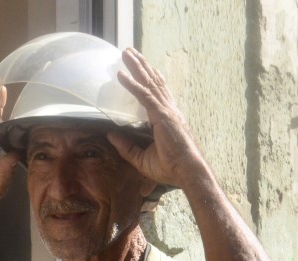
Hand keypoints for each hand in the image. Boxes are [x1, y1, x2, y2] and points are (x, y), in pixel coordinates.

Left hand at [109, 48, 207, 189]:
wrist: (187, 172)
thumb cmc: (170, 168)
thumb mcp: (142, 158)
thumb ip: (126, 146)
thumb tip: (110, 135)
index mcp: (167, 117)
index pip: (156, 92)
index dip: (148, 78)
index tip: (139, 66)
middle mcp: (168, 109)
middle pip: (153, 81)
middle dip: (141, 65)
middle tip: (129, 51)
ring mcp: (166, 110)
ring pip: (149, 83)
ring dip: (136, 67)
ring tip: (126, 54)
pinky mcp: (162, 115)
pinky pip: (144, 95)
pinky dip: (132, 84)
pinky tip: (122, 75)